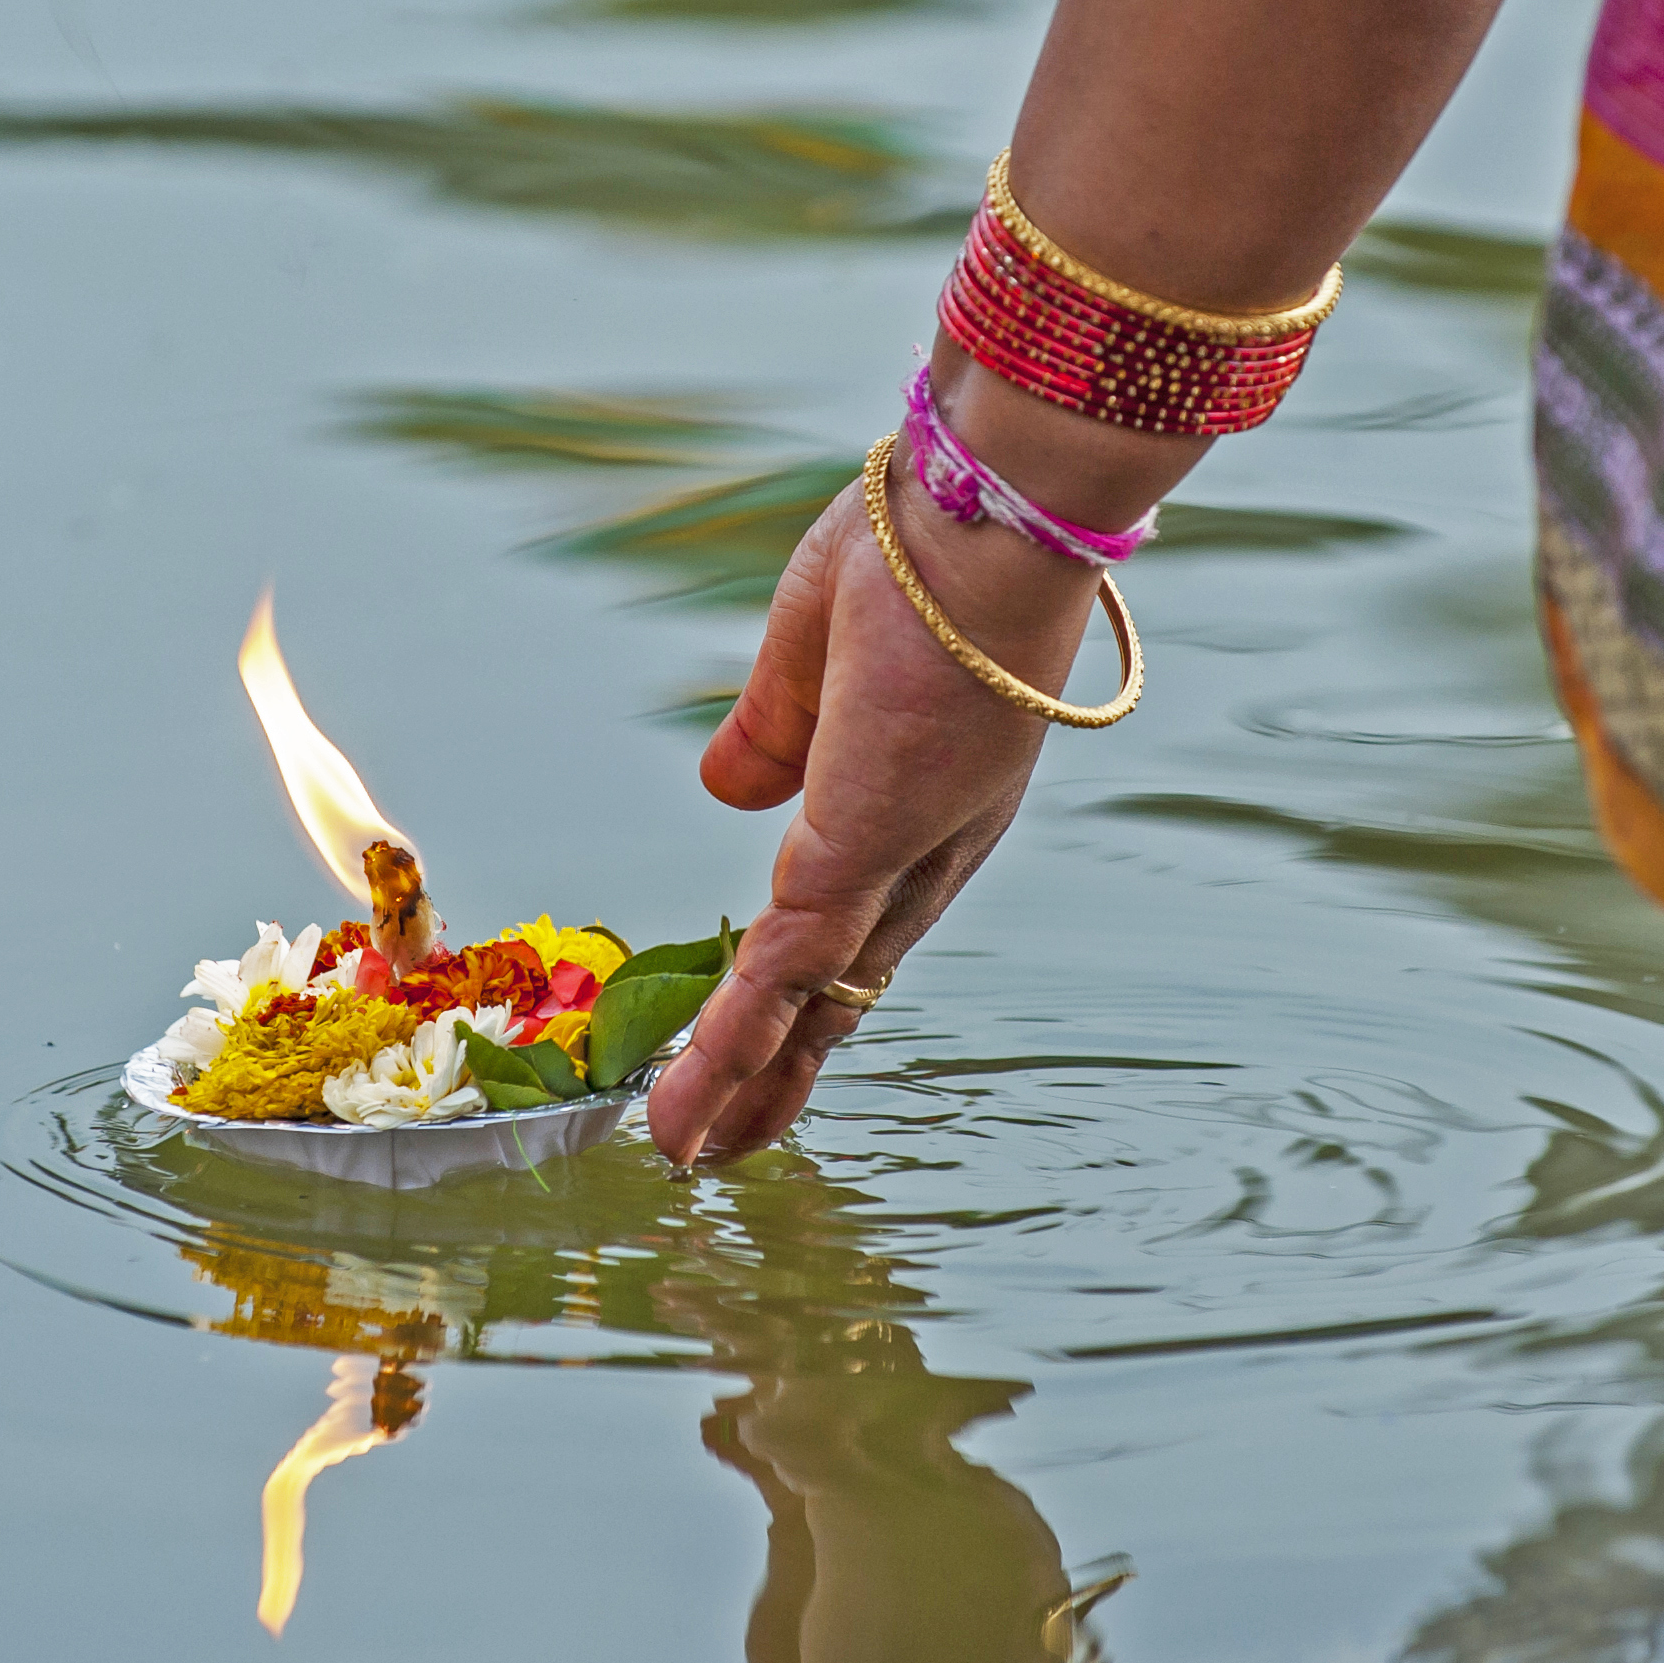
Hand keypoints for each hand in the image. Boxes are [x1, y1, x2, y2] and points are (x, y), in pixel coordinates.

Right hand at [650, 465, 1099, 1164]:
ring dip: (750, 1083)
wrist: (983, 509)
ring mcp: (900, 854)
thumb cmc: (918, 543)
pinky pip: (779, 976)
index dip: (809, 972)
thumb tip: (731, 796)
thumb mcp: (815, 647)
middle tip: (737, 1136)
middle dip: (789, 1064)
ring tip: (695, 1153)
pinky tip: (680, 1115)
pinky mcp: (859, 851)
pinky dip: (729, 1053)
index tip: (764, 1022)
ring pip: (815, 1000)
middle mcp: (930, 844)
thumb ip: (775, 730)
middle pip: (850, 982)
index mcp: (929, 790)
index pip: (862, 907)